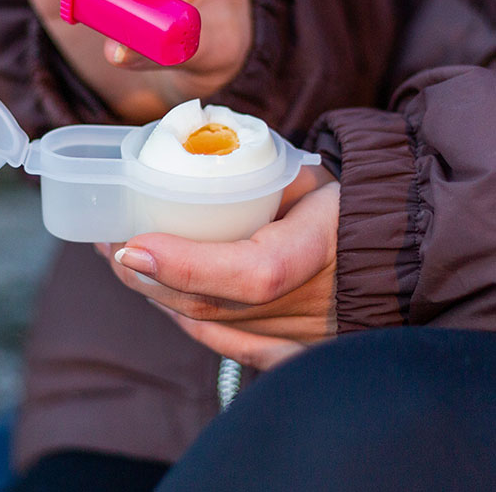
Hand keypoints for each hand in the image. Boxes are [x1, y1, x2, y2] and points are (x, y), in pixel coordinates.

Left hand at [100, 166, 339, 369]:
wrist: (402, 250)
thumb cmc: (350, 202)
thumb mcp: (311, 176)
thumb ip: (259, 174)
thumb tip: (189, 157)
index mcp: (322, 248)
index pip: (252, 272)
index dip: (186, 264)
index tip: (132, 245)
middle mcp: (315, 306)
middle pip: (212, 306)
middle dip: (145, 276)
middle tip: (109, 241)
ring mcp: (305, 338)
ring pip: (210, 327)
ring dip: (156, 295)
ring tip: (123, 261)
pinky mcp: (298, 353)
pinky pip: (229, 345)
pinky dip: (187, 320)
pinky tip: (159, 295)